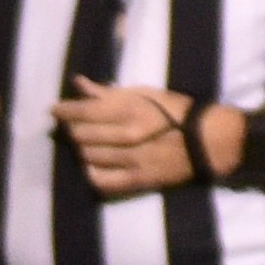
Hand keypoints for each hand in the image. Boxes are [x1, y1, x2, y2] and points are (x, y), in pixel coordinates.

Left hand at [56, 79, 217, 197]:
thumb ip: (108, 92)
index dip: (63, 110)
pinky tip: (94, 165)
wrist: (211, 141)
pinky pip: (103, 182)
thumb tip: (79, 83)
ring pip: (89, 157)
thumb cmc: (176, 111)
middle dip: (72, 130)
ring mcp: (132, 160)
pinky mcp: (138, 180)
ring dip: (82, 150)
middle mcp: (127, 136)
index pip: (83, 111)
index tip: (54, 110)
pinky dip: (93, 173)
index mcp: (129, 110)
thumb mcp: (145, 94)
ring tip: (85, 144)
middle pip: (81, 136)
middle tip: (72, 126)